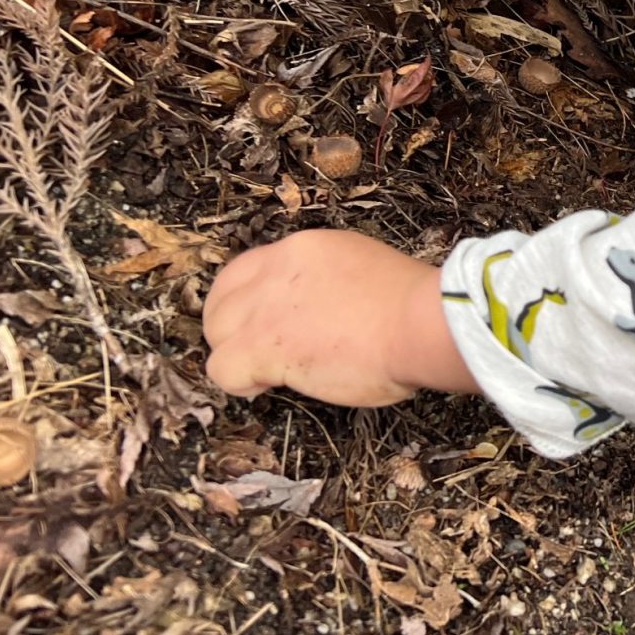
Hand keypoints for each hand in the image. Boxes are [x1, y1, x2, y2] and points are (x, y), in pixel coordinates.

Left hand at [203, 230, 476, 405]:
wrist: (418, 323)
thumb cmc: (412, 309)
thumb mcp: (364, 273)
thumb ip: (331, 286)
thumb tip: (326, 313)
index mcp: (306, 249)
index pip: (248, 269)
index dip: (248, 301)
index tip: (265, 323)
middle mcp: (277, 269)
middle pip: (223, 298)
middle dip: (234, 327)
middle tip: (261, 352)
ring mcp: (264, 307)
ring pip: (216, 332)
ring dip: (236, 354)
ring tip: (266, 373)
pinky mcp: (261, 345)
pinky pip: (221, 368)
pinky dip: (238, 382)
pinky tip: (264, 386)